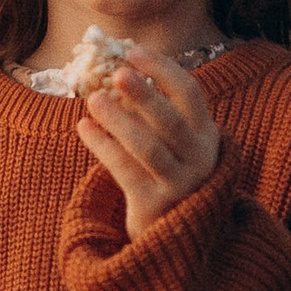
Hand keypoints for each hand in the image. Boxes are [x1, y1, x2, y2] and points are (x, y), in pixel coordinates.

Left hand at [77, 47, 221, 240]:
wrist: (178, 239)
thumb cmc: (167, 176)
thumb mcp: (173, 144)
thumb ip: (154, 114)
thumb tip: (115, 69)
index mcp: (207, 135)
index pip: (190, 93)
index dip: (163, 70)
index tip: (133, 51)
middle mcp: (199, 158)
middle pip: (171, 120)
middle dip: (144, 94)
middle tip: (116, 72)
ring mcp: (180, 184)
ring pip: (148, 147)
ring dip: (118, 120)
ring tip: (92, 99)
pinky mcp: (156, 205)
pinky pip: (125, 171)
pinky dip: (103, 146)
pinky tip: (83, 127)